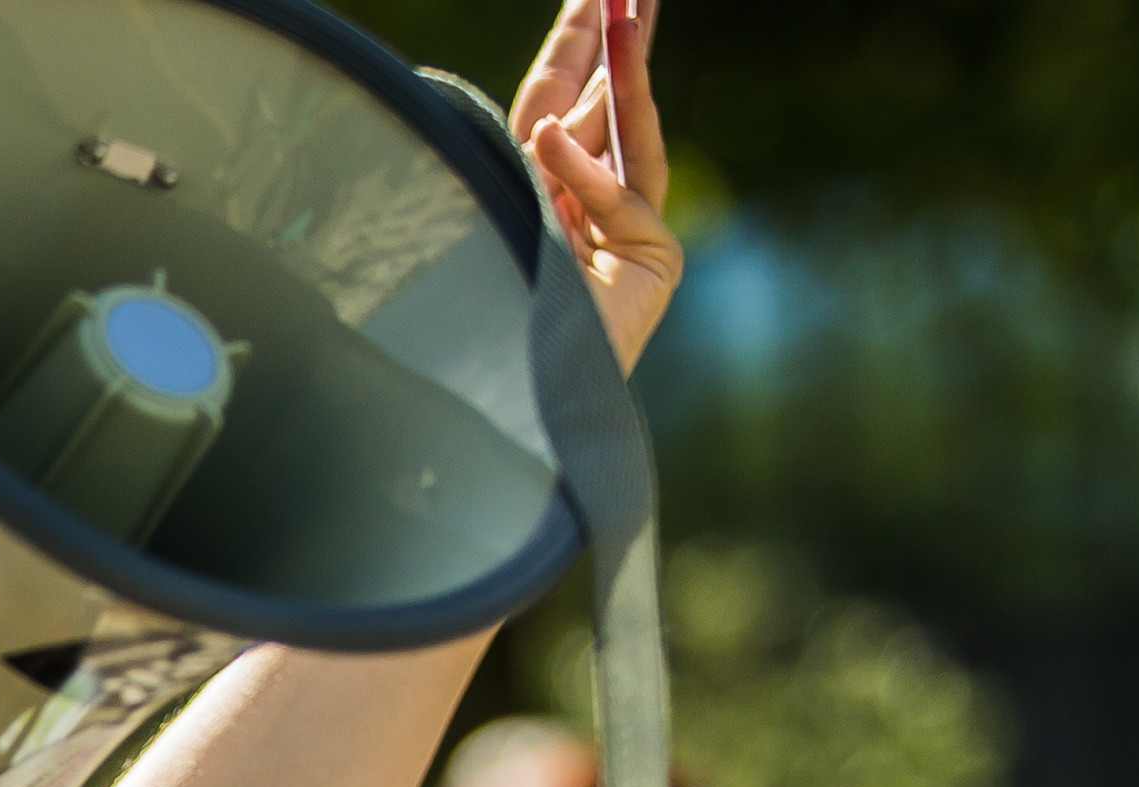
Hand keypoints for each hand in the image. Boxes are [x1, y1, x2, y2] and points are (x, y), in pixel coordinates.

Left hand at [508, 0, 681, 371]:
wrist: (513, 395)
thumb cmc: (483, 316)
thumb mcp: (499, 213)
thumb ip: (531, 162)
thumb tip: (556, 113)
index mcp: (541, 188)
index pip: (558, 97)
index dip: (575, 41)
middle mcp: (589, 202)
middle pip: (605, 101)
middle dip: (620, 38)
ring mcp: (630, 229)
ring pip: (631, 132)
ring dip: (626, 69)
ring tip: (624, 8)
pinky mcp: (655, 259)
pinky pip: (615, 197)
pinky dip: (579, 173)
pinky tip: (547, 139)